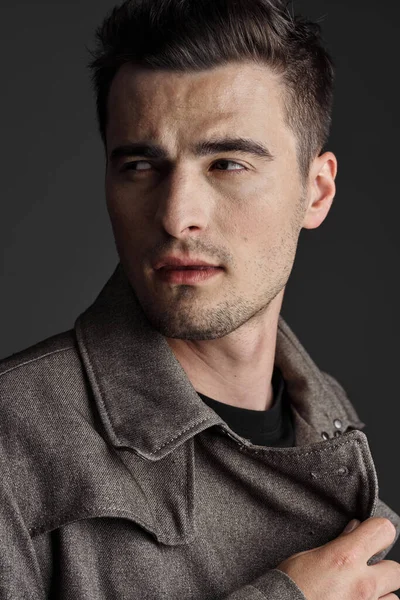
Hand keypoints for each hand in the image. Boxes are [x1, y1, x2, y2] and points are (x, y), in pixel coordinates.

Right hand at [276, 517, 399, 598]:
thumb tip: (355, 529)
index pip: (383, 531)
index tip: (372, 535)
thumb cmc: (289, 588)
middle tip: (367, 572)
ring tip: (361, 595)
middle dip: (384, 570)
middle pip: (396, 570)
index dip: (378, 530)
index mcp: (345, 558)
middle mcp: (362, 584)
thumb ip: (337, 544)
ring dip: (381, 596)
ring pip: (394, 599)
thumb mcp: (308, 557)